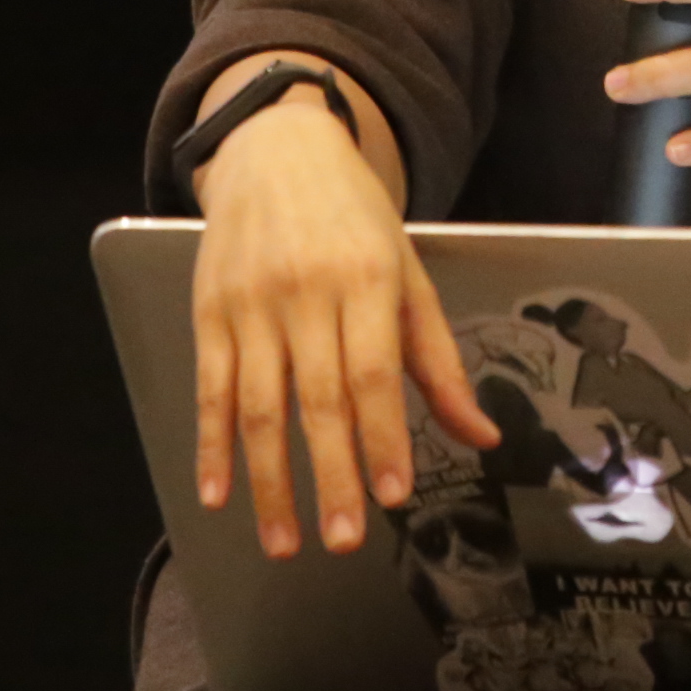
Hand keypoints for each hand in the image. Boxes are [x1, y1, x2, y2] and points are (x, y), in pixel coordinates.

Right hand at [189, 77, 498, 557]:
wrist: (276, 148)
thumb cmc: (354, 219)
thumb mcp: (407, 274)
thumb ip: (438, 359)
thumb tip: (482, 435)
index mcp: (365, 279)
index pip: (375, 372)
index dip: (384, 436)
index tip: (395, 494)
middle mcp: (305, 293)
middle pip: (318, 399)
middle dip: (332, 476)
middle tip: (345, 540)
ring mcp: (250, 304)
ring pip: (258, 406)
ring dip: (269, 482)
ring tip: (285, 542)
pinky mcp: (208, 312)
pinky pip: (209, 389)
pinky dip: (210, 446)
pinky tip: (216, 494)